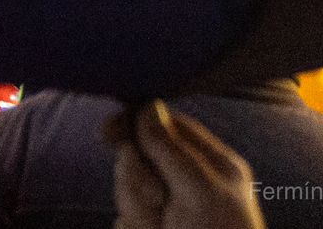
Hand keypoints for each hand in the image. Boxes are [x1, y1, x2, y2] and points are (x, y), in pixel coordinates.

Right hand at [108, 102, 265, 228]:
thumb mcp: (200, 193)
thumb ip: (171, 150)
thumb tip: (146, 106)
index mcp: (214, 165)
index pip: (166, 126)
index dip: (135, 124)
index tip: (108, 133)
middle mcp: (190, 183)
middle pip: (139, 156)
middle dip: (138, 180)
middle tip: (160, 205)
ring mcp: (168, 208)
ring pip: (127, 189)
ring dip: (137, 210)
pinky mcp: (150, 227)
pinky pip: (125, 219)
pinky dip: (135, 225)